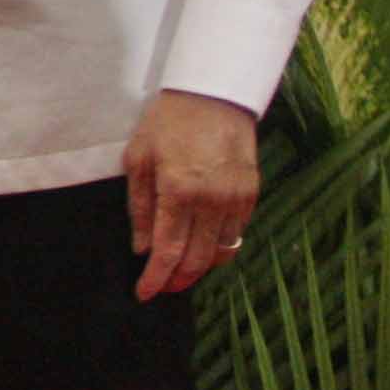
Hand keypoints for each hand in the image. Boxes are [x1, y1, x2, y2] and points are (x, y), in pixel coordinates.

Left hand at [125, 88, 260, 299]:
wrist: (212, 95)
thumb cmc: (167, 122)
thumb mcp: (138, 158)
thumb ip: (140, 207)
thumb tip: (141, 247)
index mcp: (177, 191)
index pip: (168, 250)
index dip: (156, 278)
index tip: (144, 293)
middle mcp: (211, 201)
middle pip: (198, 259)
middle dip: (178, 279)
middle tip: (162, 288)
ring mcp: (235, 200)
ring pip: (221, 252)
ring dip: (201, 267)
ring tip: (181, 272)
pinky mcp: (251, 194)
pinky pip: (236, 233)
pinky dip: (220, 246)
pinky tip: (204, 246)